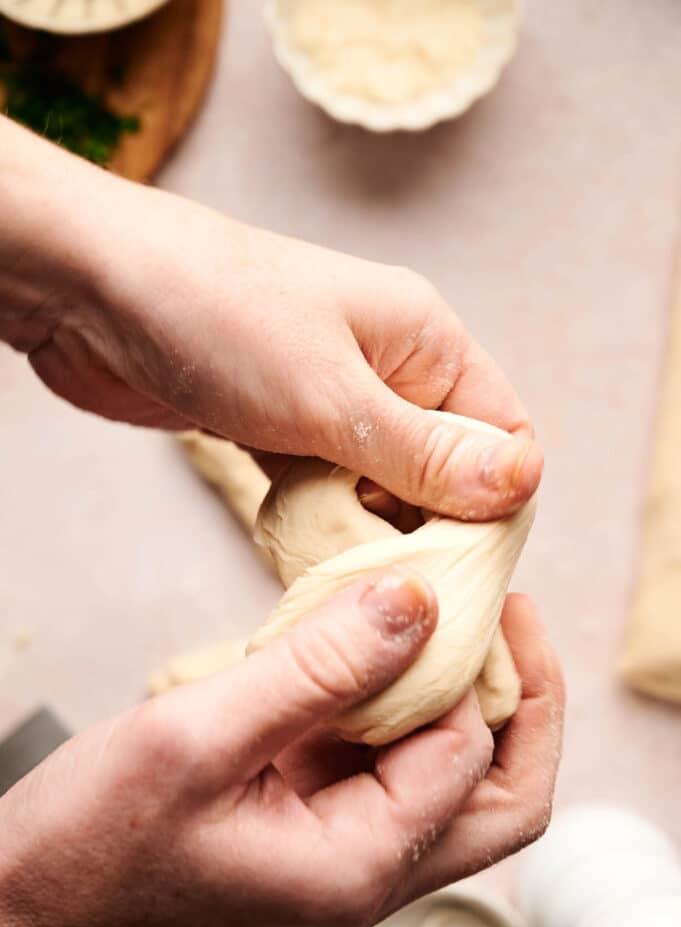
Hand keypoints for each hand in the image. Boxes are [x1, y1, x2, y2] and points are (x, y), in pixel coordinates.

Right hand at [0, 574, 561, 926]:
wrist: (30, 888)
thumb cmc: (94, 837)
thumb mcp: (200, 737)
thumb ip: (316, 669)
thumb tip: (417, 603)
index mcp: (357, 867)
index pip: (470, 759)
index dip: (475, 668)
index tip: (451, 588)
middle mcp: (369, 866)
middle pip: (502, 792)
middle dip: (519, 699)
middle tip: (501, 611)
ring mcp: (346, 843)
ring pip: (452, 771)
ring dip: (459, 692)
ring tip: (440, 612)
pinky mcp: (316, 814)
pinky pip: (389, 753)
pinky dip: (397, 696)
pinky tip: (366, 642)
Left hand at [2, 119, 540, 520]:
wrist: (90, 289)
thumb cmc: (218, 318)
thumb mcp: (334, 397)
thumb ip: (426, 452)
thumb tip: (521, 483)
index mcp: (424, 339)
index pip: (501, 432)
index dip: (497, 500)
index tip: (465, 563)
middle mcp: (387, 366)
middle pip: (444, 466)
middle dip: (427, 524)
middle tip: (393, 578)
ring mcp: (330, 397)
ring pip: (380, 482)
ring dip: (366, 525)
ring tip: (340, 561)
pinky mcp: (280, 424)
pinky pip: (325, 484)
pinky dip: (319, 516)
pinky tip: (303, 543)